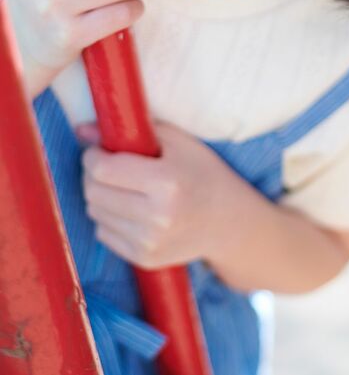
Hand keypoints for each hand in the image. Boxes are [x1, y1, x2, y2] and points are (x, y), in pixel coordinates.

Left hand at [78, 120, 236, 269]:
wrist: (227, 220)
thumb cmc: (201, 171)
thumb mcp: (177, 142)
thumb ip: (131, 131)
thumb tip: (82, 129)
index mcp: (166, 182)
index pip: (104, 169)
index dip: (93, 155)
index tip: (99, 150)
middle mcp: (157, 216)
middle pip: (94, 192)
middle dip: (92, 174)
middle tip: (106, 165)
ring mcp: (150, 242)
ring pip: (95, 213)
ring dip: (99, 196)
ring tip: (121, 187)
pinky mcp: (144, 259)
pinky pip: (104, 234)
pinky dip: (109, 218)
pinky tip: (130, 208)